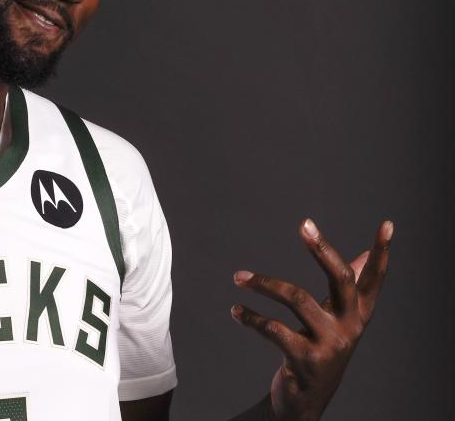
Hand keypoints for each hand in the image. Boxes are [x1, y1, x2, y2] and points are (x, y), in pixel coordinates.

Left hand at [230, 218, 392, 420]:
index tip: (388, 224)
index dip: (383, 253)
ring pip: (296, 298)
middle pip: (340, 279)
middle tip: (305, 225)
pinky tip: (237, 311)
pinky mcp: (306, 359)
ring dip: (263, 284)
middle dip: (322, 249)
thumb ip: (350, 288)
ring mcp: (329, 343)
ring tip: (238, 277)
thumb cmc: (321, 349)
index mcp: (358, 313)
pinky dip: (251, 317)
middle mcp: (349, 326)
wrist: (306, 400)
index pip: (374, 279)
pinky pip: (273, 329)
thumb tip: (365, 254)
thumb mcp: (338, 319)